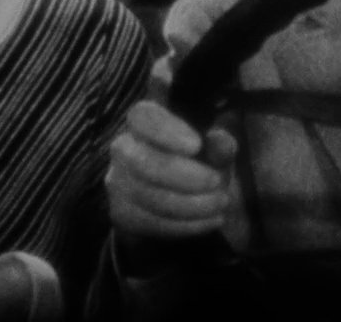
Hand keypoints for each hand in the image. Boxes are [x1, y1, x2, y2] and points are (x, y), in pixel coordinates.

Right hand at [106, 100, 235, 239]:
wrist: (183, 205)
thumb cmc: (200, 166)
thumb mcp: (215, 154)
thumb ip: (220, 146)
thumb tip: (221, 140)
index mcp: (145, 122)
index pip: (142, 116)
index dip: (166, 130)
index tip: (196, 145)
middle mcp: (124, 148)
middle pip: (141, 160)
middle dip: (183, 175)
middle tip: (217, 181)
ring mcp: (119, 182)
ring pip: (148, 195)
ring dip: (190, 203)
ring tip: (220, 203)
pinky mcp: (122, 213)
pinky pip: (150, 221)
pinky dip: (185, 223)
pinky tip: (209, 220)